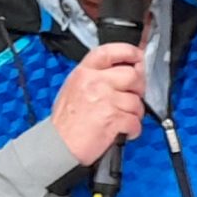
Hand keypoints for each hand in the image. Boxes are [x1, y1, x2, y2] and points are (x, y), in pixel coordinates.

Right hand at [50, 40, 145, 168]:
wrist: (58, 145)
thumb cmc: (65, 123)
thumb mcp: (74, 88)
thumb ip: (95, 77)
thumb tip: (121, 72)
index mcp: (84, 73)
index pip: (110, 51)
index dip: (130, 52)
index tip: (139, 58)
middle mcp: (94, 82)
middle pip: (133, 75)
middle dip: (138, 89)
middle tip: (132, 99)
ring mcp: (104, 99)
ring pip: (137, 101)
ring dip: (135, 114)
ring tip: (122, 120)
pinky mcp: (112, 118)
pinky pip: (135, 121)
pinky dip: (133, 130)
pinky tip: (122, 131)